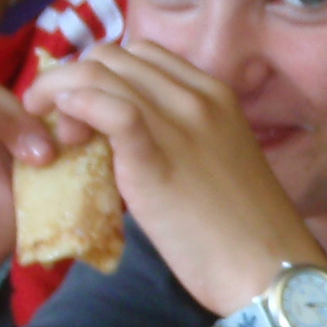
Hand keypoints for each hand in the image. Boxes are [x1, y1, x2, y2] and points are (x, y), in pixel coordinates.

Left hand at [24, 41, 325, 315]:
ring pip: (102, 72)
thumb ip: (178, 143)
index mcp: (215, 95)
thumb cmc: (245, 234)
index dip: (102, 74)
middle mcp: (197, 97)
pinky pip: (111, 108)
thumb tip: (128, 148)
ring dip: (61, 94)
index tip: (84, 108)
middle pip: (114, 56)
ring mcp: (180, 124)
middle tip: (60, 126)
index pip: (143, 55)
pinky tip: (64, 127)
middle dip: (74, 79)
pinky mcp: (158, 159)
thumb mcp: (215, 165)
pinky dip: (76, 105)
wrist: (271, 272)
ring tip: (55, 136)